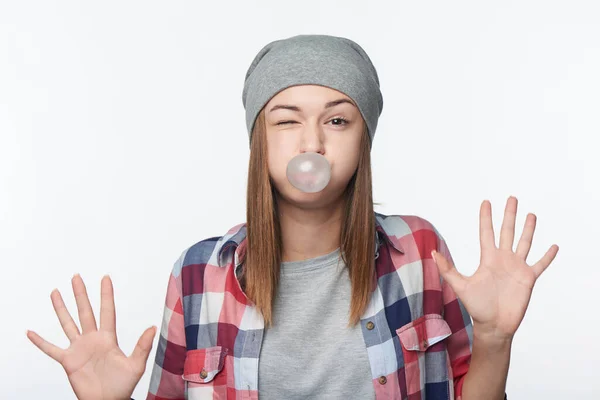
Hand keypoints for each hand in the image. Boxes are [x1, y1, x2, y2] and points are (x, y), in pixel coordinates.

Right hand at [27, 274, 156, 399]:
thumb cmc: (123, 386)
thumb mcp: (136, 365)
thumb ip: (142, 346)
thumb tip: (152, 327)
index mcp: (108, 338)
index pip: (107, 311)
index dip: (106, 294)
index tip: (105, 278)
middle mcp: (92, 339)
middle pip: (85, 311)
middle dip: (80, 294)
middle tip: (76, 277)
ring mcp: (79, 349)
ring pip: (68, 324)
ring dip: (61, 309)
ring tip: (55, 292)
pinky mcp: (68, 362)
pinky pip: (51, 349)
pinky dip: (40, 342)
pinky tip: (31, 332)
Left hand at [432, 196, 558, 341]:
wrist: (493, 325)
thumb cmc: (476, 306)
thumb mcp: (460, 285)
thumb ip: (447, 269)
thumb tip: (433, 253)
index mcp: (488, 258)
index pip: (487, 232)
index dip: (486, 217)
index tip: (486, 202)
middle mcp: (503, 259)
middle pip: (507, 231)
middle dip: (509, 215)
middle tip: (512, 198)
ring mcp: (517, 268)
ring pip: (524, 243)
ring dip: (528, 229)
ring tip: (531, 215)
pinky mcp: (528, 278)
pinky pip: (540, 264)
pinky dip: (547, 256)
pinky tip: (553, 246)